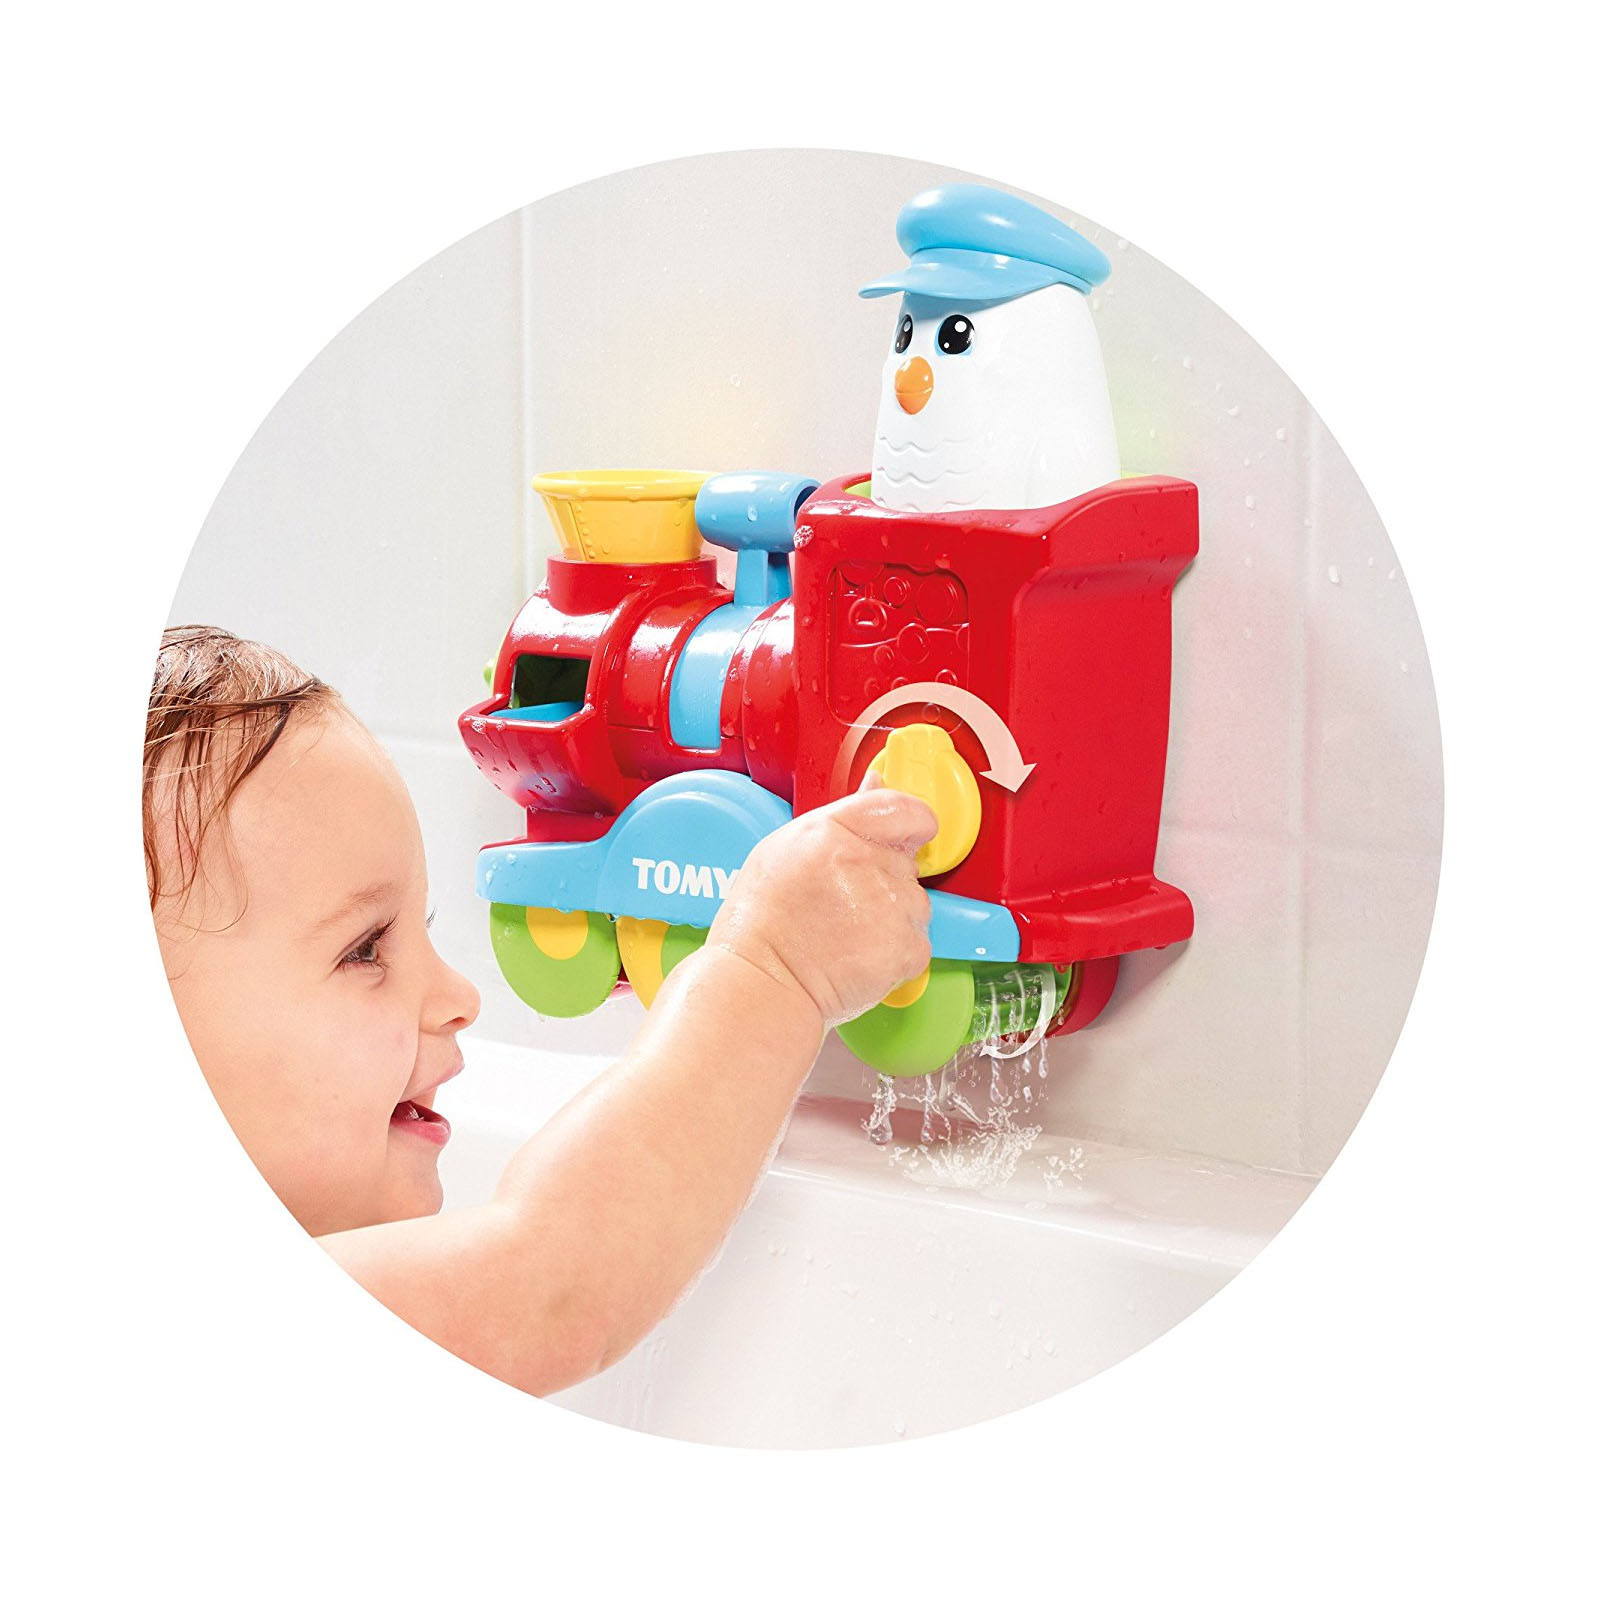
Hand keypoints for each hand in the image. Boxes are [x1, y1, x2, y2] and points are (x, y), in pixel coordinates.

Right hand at [706, 772, 937, 1028]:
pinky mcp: (907, 948)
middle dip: (884, 880)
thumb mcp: (786, 849)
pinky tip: (856, 956)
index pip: (906, 808)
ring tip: (844, 934)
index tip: (904, 837)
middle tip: (843, 903)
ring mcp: (892, 907)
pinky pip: (916, 943)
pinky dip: (894, 954)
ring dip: (890, 917)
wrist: (761, 985)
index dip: (911, 823)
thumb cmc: (762, 922)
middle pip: (907, 861)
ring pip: (913, 904)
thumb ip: (842, 815)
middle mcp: (869, 863)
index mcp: (835, 830)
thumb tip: (878, 782)